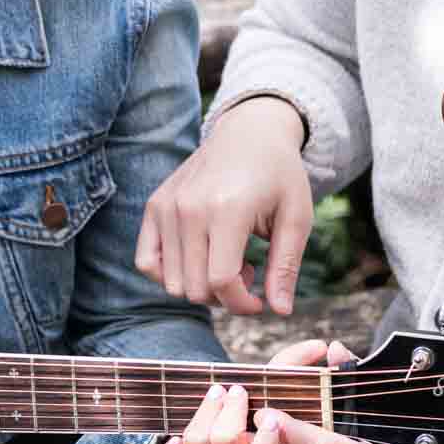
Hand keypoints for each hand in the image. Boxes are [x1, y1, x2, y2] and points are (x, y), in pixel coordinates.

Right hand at [136, 96, 312, 314]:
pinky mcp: (155, 205)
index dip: (243, 305)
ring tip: (226, 260)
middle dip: (226, 297)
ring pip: (171, 283)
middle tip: (249, 272)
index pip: (221, 282)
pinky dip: (169, 275)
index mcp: (227, 209)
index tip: (261, 301)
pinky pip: (146, 261)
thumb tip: (279, 311)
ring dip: (200, 286)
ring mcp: (166, 206)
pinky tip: (197, 260)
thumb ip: (286, 266)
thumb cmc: (279, 175)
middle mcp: (189, 207)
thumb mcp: (297, 217)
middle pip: (194, 288)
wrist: (250, 131)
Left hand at [145, 337, 349, 443]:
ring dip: (202, 414)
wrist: (226, 419)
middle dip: (228, 414)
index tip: (270, 415)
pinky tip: (174, 440)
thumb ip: (297, 365)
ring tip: (216, 392)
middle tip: (236, 392)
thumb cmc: (257, 404)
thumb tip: (322, 344)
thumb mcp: (278, 386)